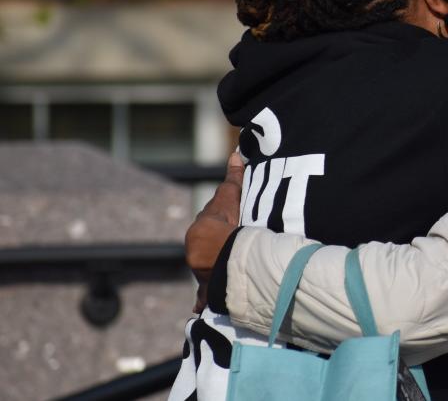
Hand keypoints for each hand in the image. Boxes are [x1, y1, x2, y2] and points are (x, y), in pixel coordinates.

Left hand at [186, 152, 243, 312]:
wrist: (224, 258)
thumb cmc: (230, 226)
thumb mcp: (233, 198)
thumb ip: (234, 178)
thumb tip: (235, 154)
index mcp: (200, 229)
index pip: (212, 218)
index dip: (226, 215)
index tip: (234, 218)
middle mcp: (196, 250)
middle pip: (209, 241)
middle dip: (219, 240)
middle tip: (237, 238)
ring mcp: (201, 271)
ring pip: (208, 264)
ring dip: (216, 266)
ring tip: (231, 265)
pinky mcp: (208, 291)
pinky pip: (205, 296)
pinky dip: (202, 301)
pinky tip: (198, 308)